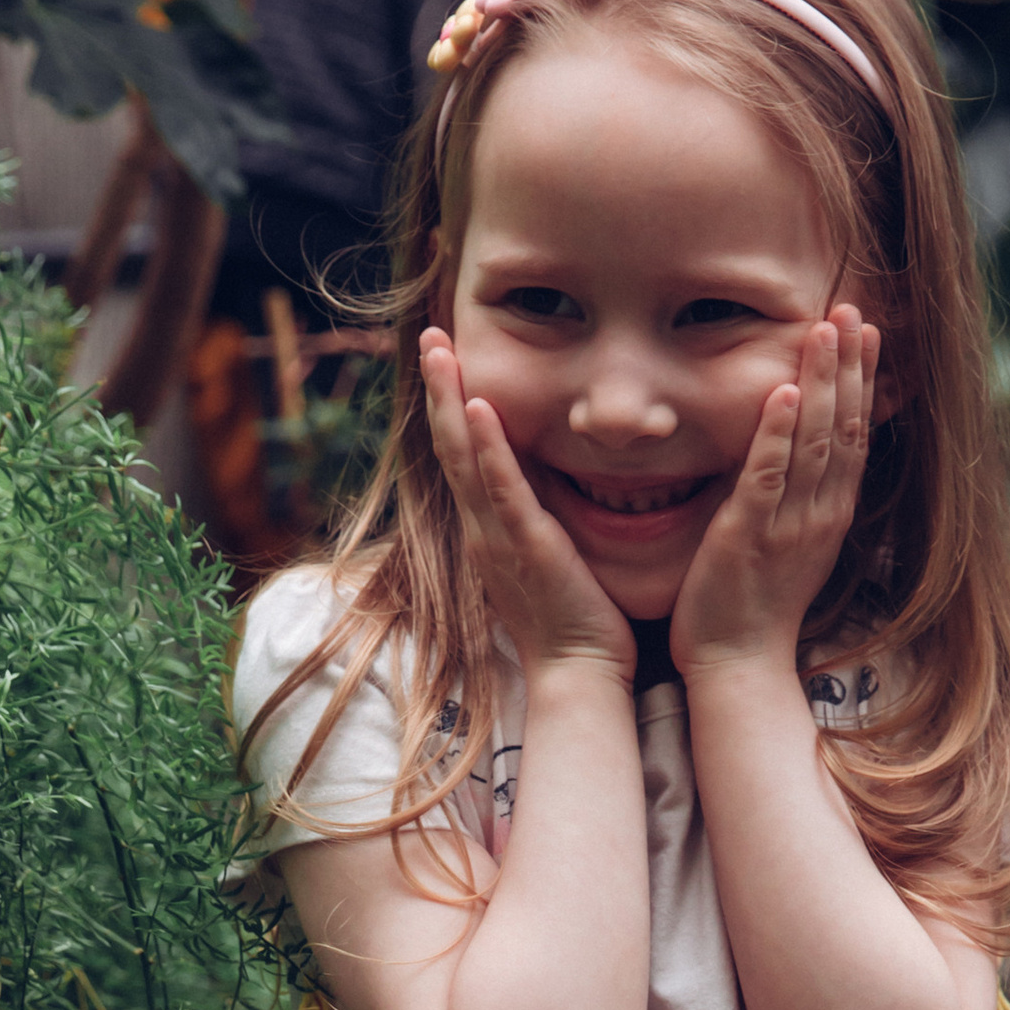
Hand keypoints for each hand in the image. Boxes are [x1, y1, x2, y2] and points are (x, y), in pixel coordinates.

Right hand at [420, 329, 636, 688]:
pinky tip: (482, 405)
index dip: (451, 406)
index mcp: (490, 527)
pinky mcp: (525, 547)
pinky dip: (489, 446)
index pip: (464, 455)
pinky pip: (502, 489)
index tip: (446, 359)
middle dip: (439, 388)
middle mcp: (483, 527)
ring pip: (464, 457)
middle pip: (451, 445)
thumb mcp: (551, 556)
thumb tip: (551, 483)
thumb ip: (541, 519)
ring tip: (439, 350)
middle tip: (430, 336)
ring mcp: (499, 536)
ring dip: (450, 400)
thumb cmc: (575, 621)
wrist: (580, 674)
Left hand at [671, 307, 877, 681]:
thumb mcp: (788, 542)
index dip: (863, 380)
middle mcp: (820, 514)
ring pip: (815, 442)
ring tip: (827, 329)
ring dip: (822, 383)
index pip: (855, 434)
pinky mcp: (748, 536)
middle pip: (845, 426)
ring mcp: (788, 525)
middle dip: (850, 365)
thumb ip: (793, 494)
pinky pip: (768, 478)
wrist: (739, 664)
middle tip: (854, 308)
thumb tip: (792, 448)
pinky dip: (777, 435)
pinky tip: (784, 394)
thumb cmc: (754, 607)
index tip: (868, 332)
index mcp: (830, 513)